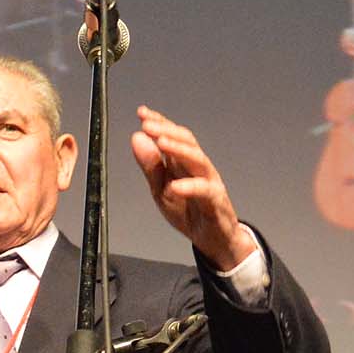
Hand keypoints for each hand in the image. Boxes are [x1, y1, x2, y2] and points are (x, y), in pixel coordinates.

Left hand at [130, 105, 254, 267]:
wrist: (213, 239)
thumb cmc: (189, 211)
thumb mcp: (160, 190)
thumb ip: (150, 166)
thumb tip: (137, 138)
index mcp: (183, 162)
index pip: (173, 136)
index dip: (159, 122)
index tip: (142, 113)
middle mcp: (198, 167)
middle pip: (187, 141)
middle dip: (167, 130)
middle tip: (147, 125)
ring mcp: (210, 181)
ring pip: (198, 159)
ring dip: (179, 149)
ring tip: (161, 143)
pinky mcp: (217, 200)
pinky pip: (205, 190)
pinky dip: (190, 187)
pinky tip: (175, 186)